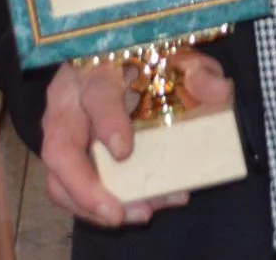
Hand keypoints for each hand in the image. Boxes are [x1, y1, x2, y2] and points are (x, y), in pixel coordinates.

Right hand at [38, 50, 229, 227]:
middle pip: (58, 148)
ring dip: (90, 206)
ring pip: (58, 179)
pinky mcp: (67, 158)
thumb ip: (196, 70)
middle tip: (117, 211)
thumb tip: (216, 89)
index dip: (107, 123)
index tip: (124, 151)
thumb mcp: (174, 58)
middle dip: (84, 186)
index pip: (96, 95)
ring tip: (129, 216)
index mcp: (95, 70)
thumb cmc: (144, 60)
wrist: (119, 61)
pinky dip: (99, 207)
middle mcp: (69, 103)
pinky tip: (139, 208)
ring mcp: (62, 134)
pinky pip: (72, 191)